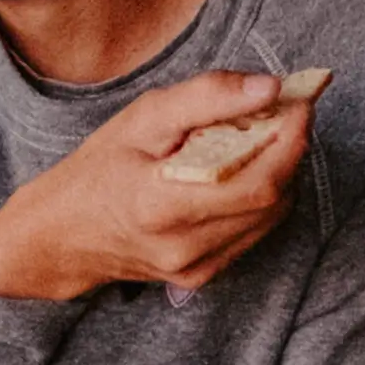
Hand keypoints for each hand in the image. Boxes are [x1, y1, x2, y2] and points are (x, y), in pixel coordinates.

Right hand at [0, 70, 313, 301]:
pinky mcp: (204, 276)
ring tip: (262, 137)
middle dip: (291, 150)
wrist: (65, 235)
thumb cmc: (100, 169)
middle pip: (274, 199)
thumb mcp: (143, 118)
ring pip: (272, 217)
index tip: (299, 101)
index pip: (258, 180)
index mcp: (163, 205)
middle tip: (285, 112)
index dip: (291, 139)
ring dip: (280, 172)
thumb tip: (270, 88)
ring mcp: (197, 268)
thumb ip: (207, 98)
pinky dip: (262, 197)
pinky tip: (242, 171)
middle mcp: (185, 247)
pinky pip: (255, 232)